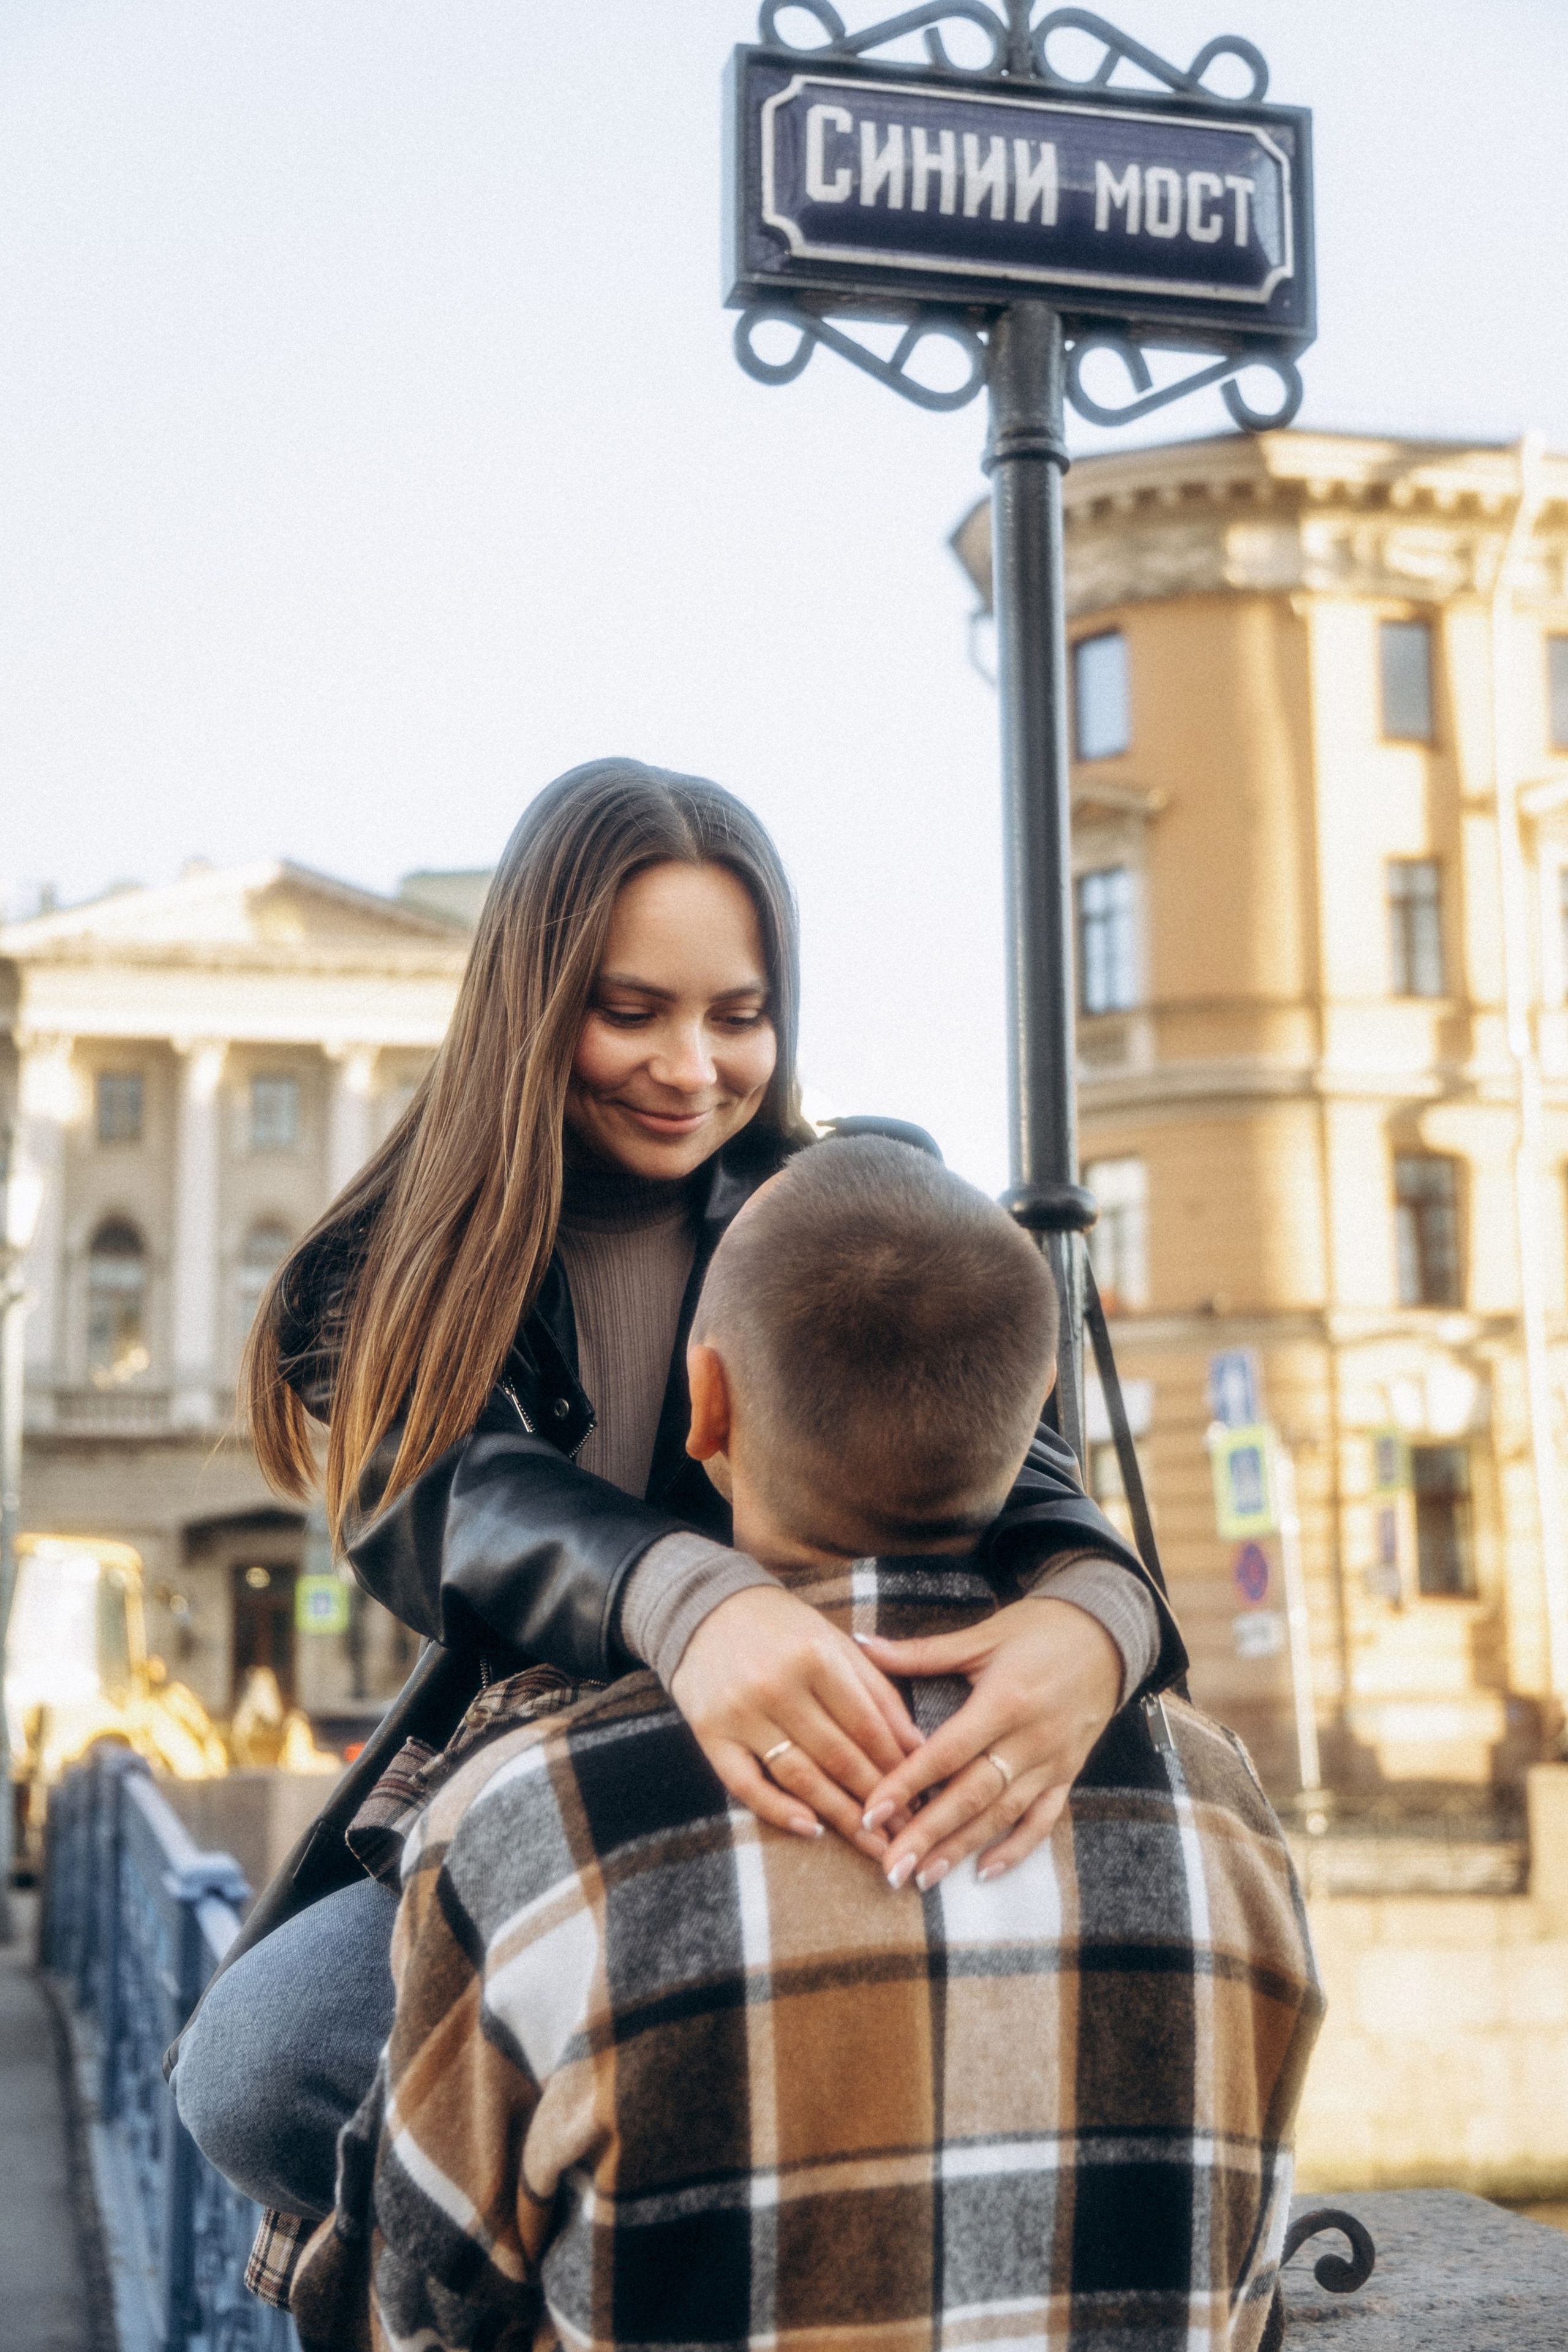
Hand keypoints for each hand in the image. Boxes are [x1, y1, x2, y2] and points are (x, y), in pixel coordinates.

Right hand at [670, 1585, 923, 1858]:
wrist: (704, 1608)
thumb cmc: (782, 1626)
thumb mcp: (834, 1641)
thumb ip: (876, 1689)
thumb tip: (917, 1745)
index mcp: (814, 1656)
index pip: (866, 1725)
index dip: (897, 1767)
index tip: (921, 1795)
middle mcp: (776, 1685)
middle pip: (838, 1756)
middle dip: (877, 1799)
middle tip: (905, 1832)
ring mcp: (740, 1712)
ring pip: (800, 1777)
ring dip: (840, 1816)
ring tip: (873, 1844)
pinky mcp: (709, 1733)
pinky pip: (746, 1784)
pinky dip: (779, 1811)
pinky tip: (812, 1830)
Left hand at [854, 1597, 1121, 1890]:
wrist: (1109, 1633)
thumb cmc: (1039, 1629)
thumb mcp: (982, 1636)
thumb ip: (922, 1652)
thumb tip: (860, 1645)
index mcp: (1004, 1701)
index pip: (946, 1753)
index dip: (906, 1784)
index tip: (870, 1812)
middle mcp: (1030, 1739)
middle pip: (971, 1795)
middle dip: (927, 1834)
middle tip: (891, 1867)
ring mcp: (1052, 1761)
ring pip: (1002, 1815)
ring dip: (962, 1848)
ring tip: (924, 1877)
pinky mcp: (1069, 1774)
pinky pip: (1042, 1820)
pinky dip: (1016, 1849)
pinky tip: (984, 1873)